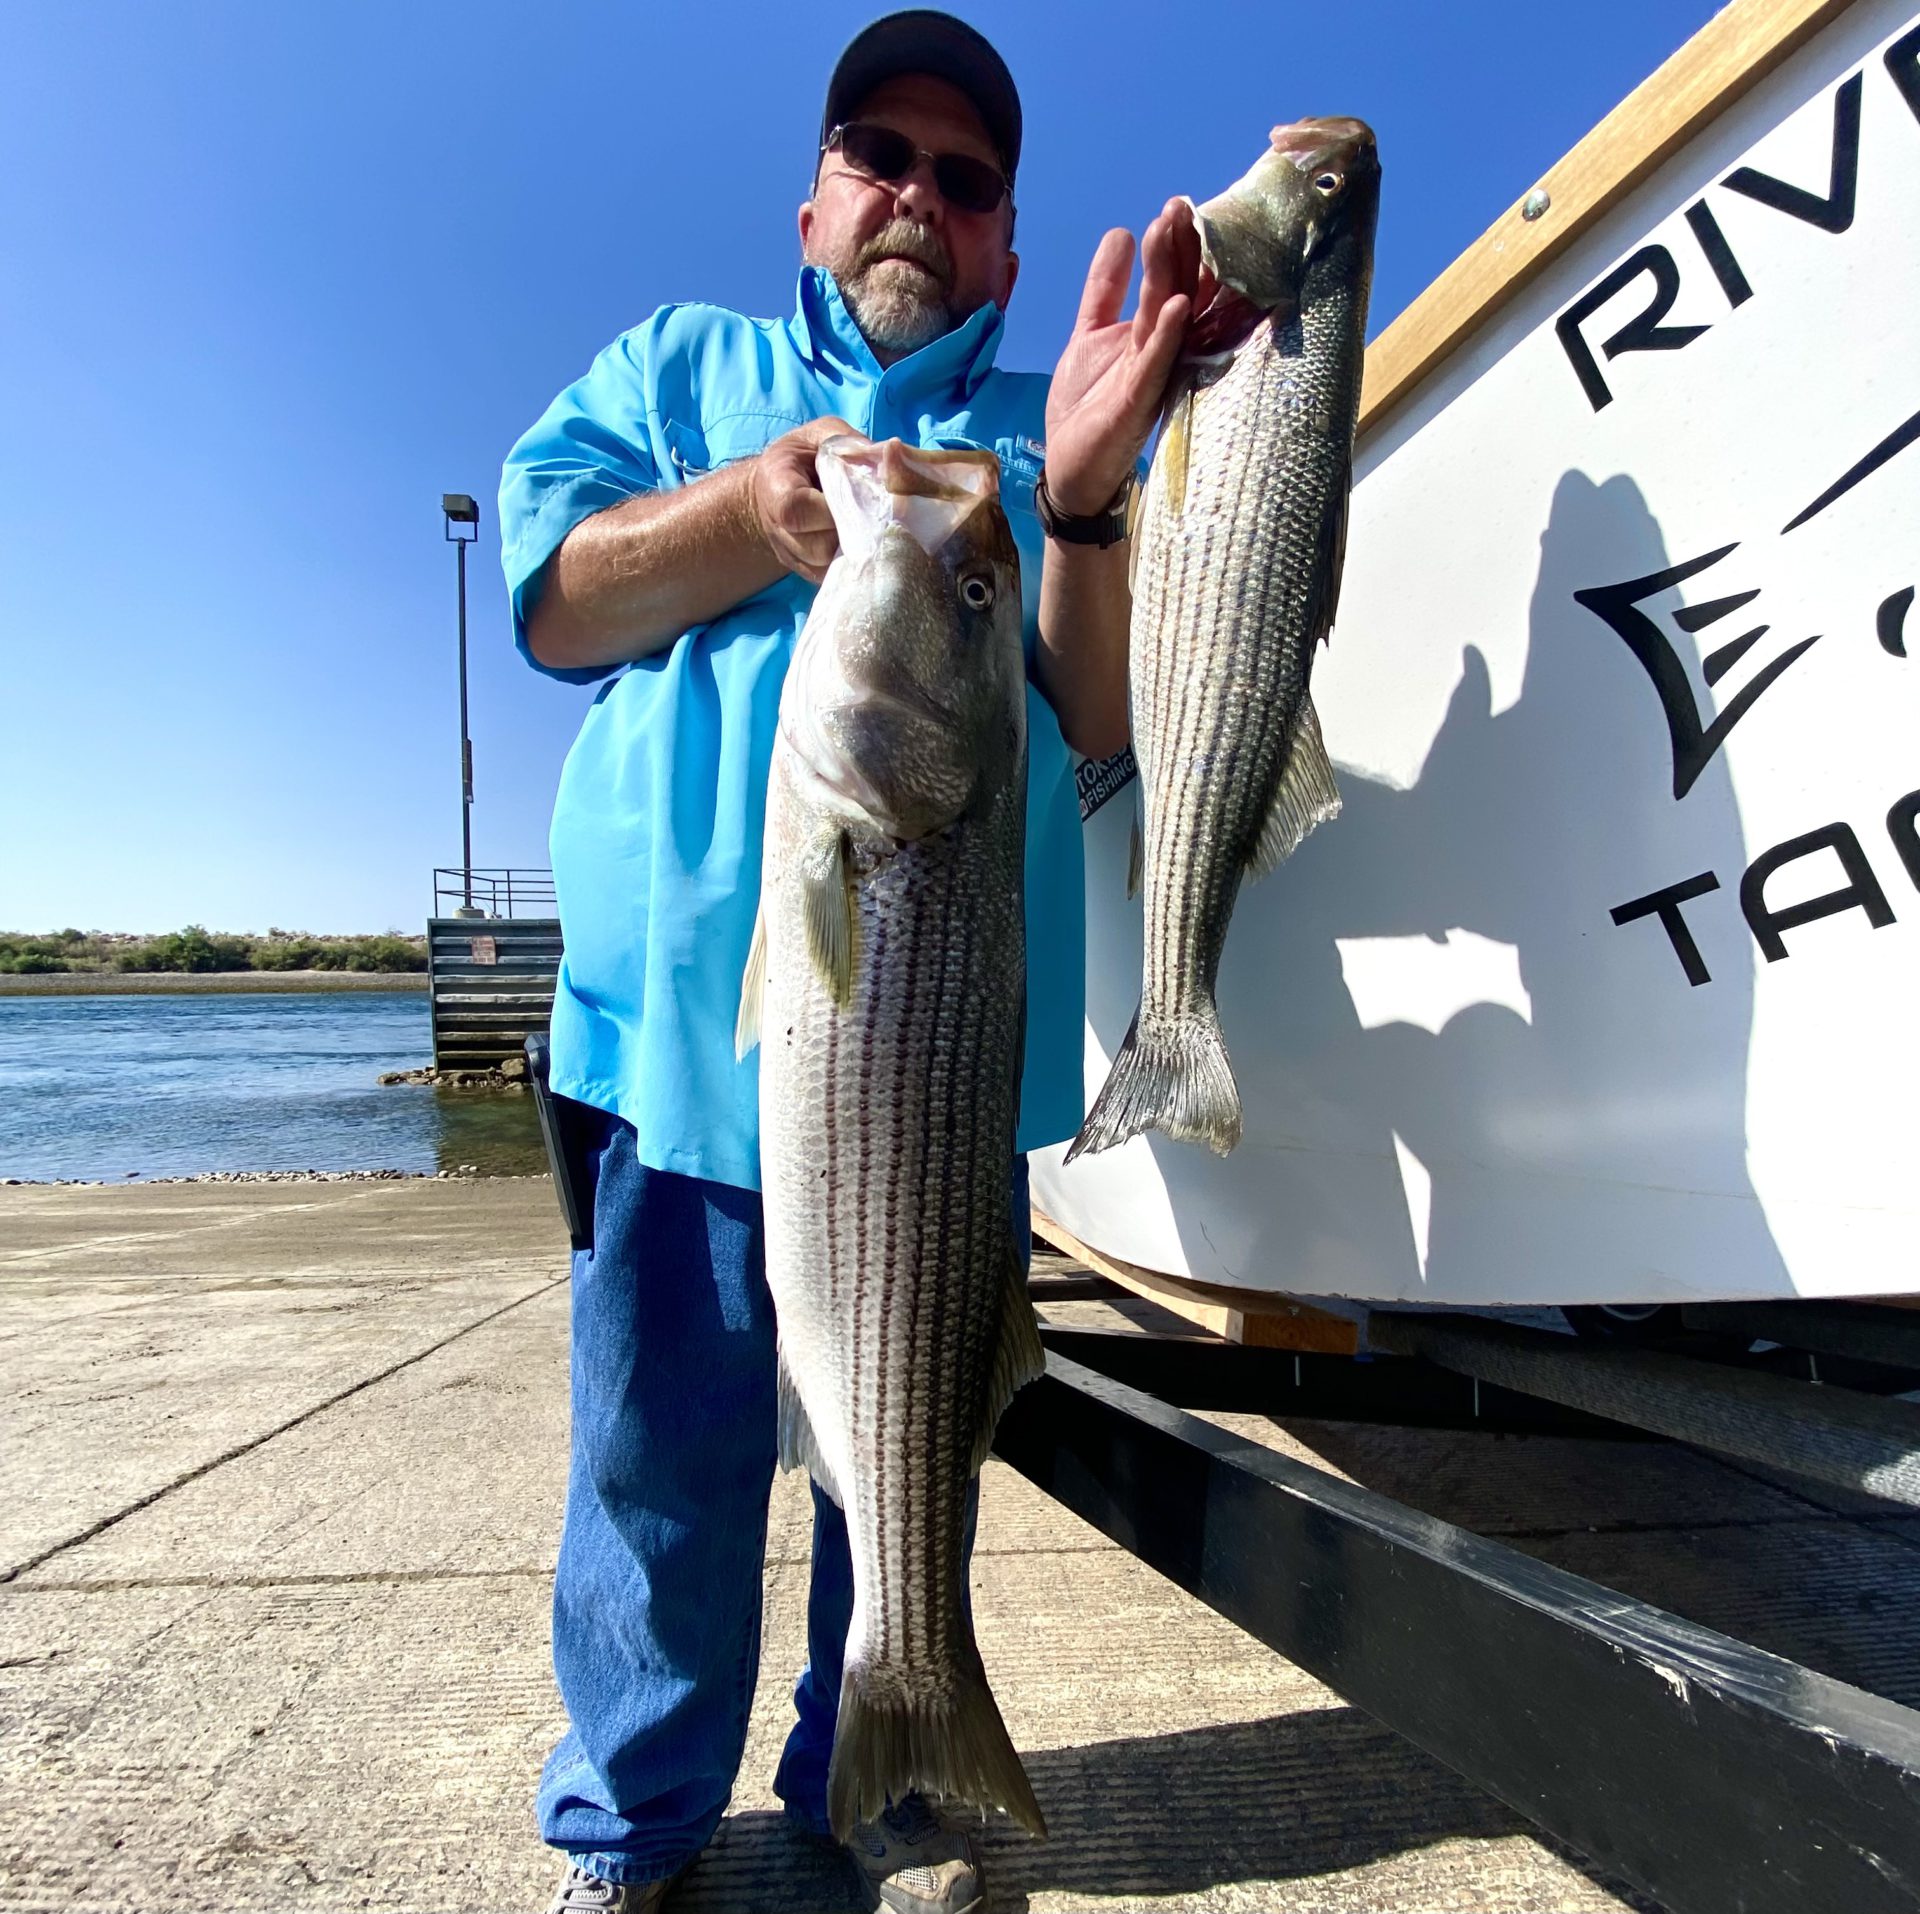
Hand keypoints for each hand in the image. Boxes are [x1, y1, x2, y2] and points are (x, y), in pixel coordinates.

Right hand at [747, 417, 863, 583]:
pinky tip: (863, 540)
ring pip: (829, 566)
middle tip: (872, 514)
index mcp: (776, 489)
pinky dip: (853, 561)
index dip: (831, 508)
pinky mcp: (806, 571)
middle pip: (818, 547)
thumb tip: (890, 457)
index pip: (798, 512)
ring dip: (856, 549)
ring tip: (868, 526)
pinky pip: (833, 576)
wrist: (778, 484)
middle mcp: (777, 529)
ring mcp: (791, 555)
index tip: (854, 494)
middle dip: (852, 531)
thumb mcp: (822, 435)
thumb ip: (850, 444)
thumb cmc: (805, 455)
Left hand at [1043, 200, 1201, 518]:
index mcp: (1150, 333)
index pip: (1168, 280)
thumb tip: (1120, 233)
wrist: (1072, 470)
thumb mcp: (1090, 335)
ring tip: (1173, 230)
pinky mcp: (1138, 402)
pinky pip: (1156, 364)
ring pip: (1167, 318)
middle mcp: (1159, 351)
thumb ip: (1105, 289)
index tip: (1177, 206)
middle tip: (1182, 206)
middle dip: (1179, 249)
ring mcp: (1151, 375)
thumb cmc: (1087, 407)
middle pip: (1175, 290)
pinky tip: (1174, 305)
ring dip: (1171, 275)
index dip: (1173, 246)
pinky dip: (1167, 335)